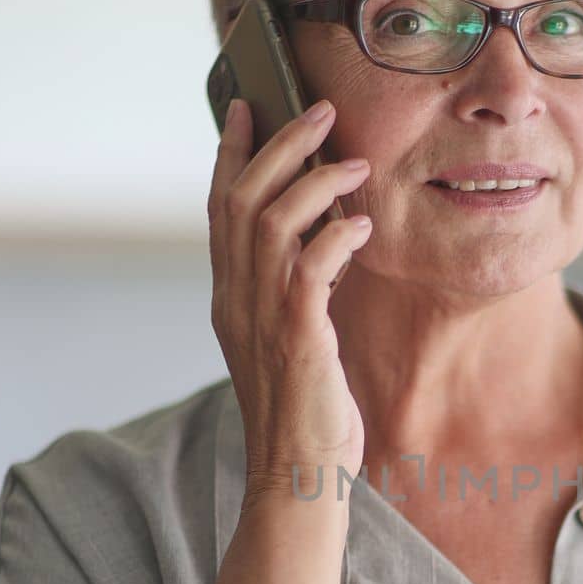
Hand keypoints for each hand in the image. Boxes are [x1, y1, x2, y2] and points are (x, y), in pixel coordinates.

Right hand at [207, 97, 371, 505]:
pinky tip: (363, 224)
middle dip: (280, 146)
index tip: (249, 108)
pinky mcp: (297, 338)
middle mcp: (236, 300)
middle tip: (320, 111)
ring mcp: (261, 318)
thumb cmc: (305, 412)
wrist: (298, 476)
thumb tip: (321, 243)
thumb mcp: (291, 339)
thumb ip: (294, 291)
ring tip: (354, 162)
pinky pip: (310, 268)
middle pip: (242, 200)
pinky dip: (336, 236)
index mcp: (229, 297)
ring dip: (315, 182)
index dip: (232, 154)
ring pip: (271, 223)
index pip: (219, 209)